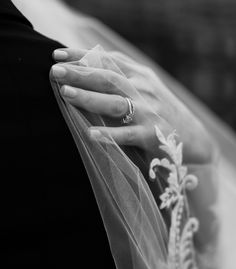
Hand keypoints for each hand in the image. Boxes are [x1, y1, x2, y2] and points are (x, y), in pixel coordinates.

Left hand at [51, 48, 214, 163]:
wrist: (194, 138)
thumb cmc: (162, 112)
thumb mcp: (146, 88)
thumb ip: (123, 77)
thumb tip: (90, 67)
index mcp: (141, 76)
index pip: (108, 60)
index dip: (82, 55)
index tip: (58, 53)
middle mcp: (144, 90)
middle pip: (108, 78)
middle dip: (80, 73)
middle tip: (55, 70)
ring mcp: (148, 112)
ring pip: (115, 103)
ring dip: (90, 97)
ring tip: (66, 92)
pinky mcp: (152, 135)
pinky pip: (128, 135)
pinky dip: (109, 134)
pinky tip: (91, 134)